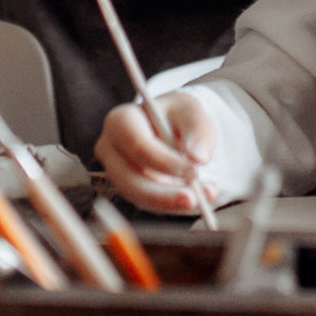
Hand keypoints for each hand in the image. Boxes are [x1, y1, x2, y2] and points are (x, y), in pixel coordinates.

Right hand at [95, 91, 215, 213]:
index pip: (136, 143)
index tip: (193, 171)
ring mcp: (117, 173)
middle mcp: (111, 149)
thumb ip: (198, 129)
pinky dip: (174, 204)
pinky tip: (200, 199)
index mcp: (121, 121)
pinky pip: (150, 204)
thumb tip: (198, 157)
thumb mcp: (191, 110)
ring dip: (172, 203)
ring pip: (139, 197)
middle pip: (129, 179)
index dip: (163, 161)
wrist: (173, 127)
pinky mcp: (130, 190)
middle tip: (194, 199)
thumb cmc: (177, 115)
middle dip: (162, 194)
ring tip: (205, 198)